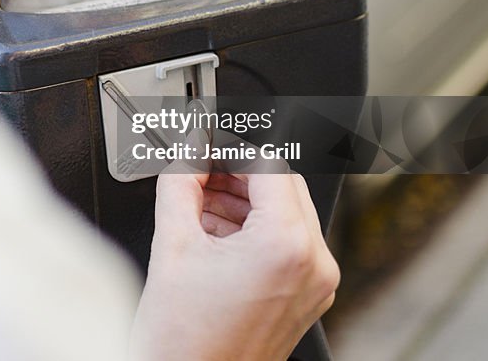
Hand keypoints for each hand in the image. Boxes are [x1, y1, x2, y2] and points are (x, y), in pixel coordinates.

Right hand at [130, 168, 339, 360]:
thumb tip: (186, 154)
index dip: (230, 149)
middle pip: (282, 186)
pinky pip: (287, 243)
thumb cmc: (184, 342)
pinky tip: (214, 232)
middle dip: (236, 174)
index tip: (204, 146)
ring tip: (198, 204)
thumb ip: (180, 184)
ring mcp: (315, 284)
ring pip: (286, 213)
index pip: (268, 165)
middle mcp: (313, 264)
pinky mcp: (305, 298)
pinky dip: (254, 229)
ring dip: (244, 200)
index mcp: (286, 245)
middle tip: (198, 170)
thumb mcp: (172, 246)